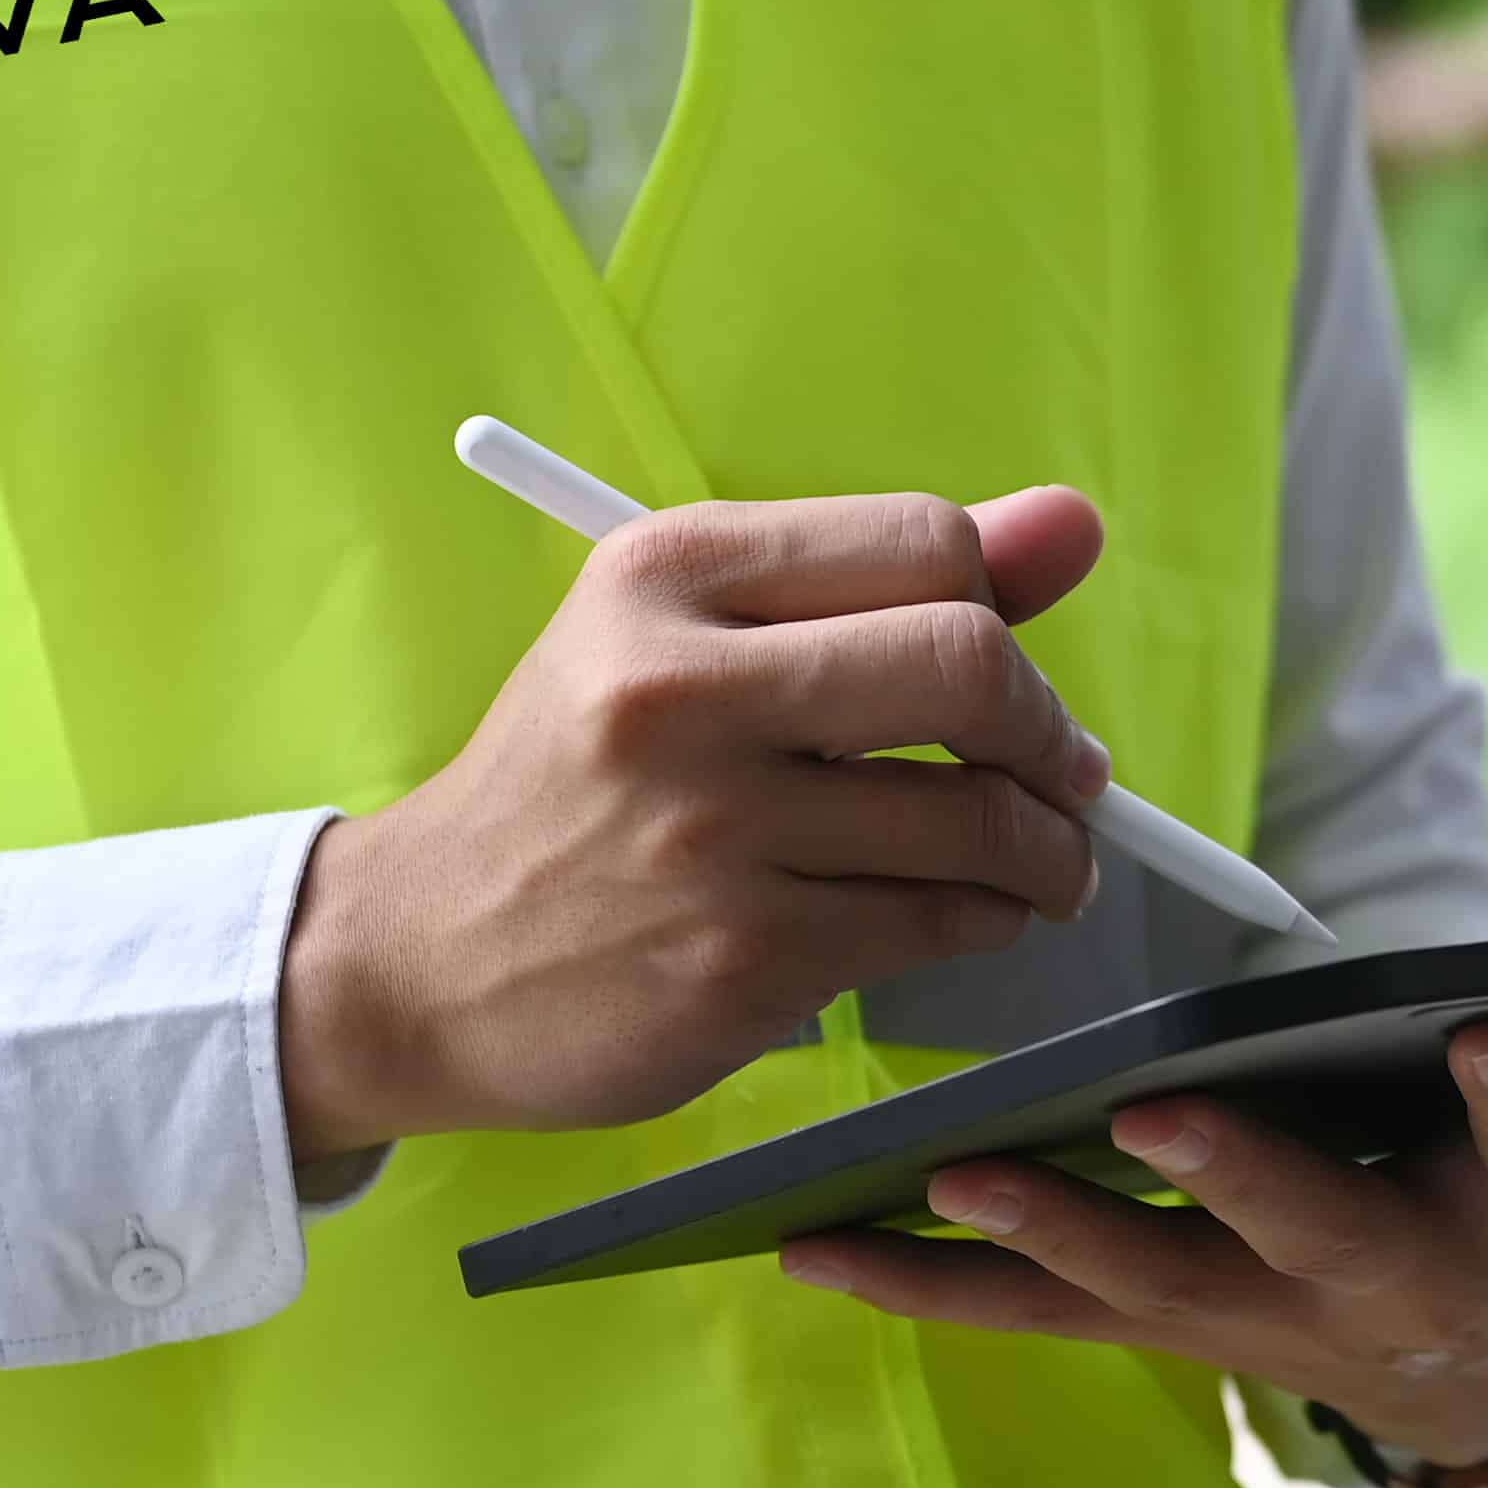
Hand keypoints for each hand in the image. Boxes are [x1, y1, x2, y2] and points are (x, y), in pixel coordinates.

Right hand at [280, 487, 1110, 1148]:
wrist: (416, 960)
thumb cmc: (568, 794)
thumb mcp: (677, 645)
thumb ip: (873, 585)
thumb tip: (1071, 527)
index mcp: (663, 576)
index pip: (926, 543)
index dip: (1008, 612)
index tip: (1012, 677)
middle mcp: (678, 691)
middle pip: (968, 665)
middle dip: (1051, 734)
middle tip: (1065, 778)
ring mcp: (708, 835)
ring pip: (976, 819)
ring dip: (1047, 851)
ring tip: (1041, 864)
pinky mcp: (737, 960)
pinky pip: (937, 924)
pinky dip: (988, 923)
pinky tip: (970, 919)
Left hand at [779, 964, 1487, 1468]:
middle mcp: (1393, 1292)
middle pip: (1320, 1242)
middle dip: (1251, 1181)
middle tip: (1160, 1109)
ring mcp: (1256, 1319)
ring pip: (1143, 1288)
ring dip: (1041, 1236)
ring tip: (928, 1181)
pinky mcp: (1152, 1318)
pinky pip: (1028, 1310)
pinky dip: (927, 1276)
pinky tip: (810, 1236)